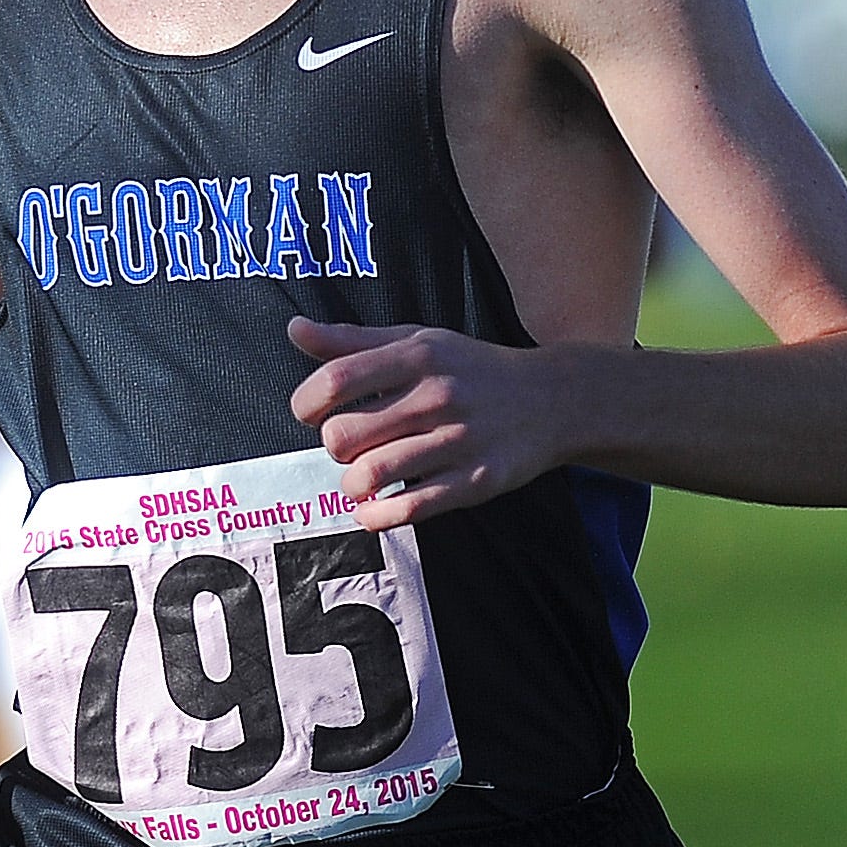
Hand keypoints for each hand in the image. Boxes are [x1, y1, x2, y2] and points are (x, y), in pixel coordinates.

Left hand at [286, 317, 567, 530]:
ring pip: (371, 475)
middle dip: (333, 448)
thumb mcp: (417, 341)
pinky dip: (379, 516)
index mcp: (418, 356)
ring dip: (353, 485)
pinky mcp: (477, 480)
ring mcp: (459, 440)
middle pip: (343, 436)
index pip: (335, 381)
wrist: (552, 399)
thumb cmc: (469, 368)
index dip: (306, 403)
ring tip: (361, 480)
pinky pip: (410, 507)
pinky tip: (375, 509)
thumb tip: (295, 329)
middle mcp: (437, 396)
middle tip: (348, 446)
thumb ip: (353, 340)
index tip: (310, 413)